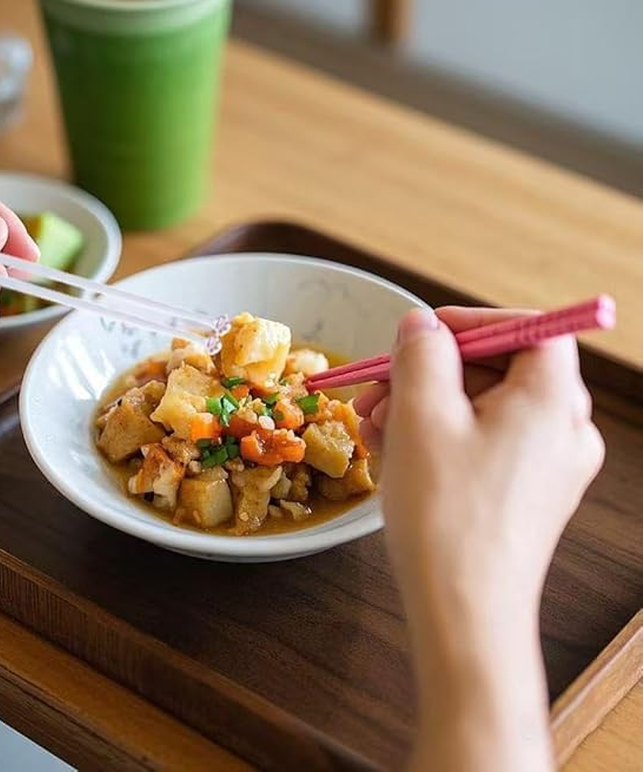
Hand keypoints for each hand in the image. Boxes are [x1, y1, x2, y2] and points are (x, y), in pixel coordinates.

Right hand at [354, 307, 603, 771]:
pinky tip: (392, 453)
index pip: (529, 329)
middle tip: (375, 389)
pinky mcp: (527, 496)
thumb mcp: (421, 414)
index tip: (422, 333)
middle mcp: (565, 431)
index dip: (473, 322)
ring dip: (422, 407)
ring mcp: (548, 468)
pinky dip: (438, 439)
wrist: (464, 614)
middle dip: (428, 374)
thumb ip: (422, 352)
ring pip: (482, 409)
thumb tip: (422, 325)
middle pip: (497, 370)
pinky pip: (483, 445)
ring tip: (372, 428)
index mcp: (553, 400)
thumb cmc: (445, 512)